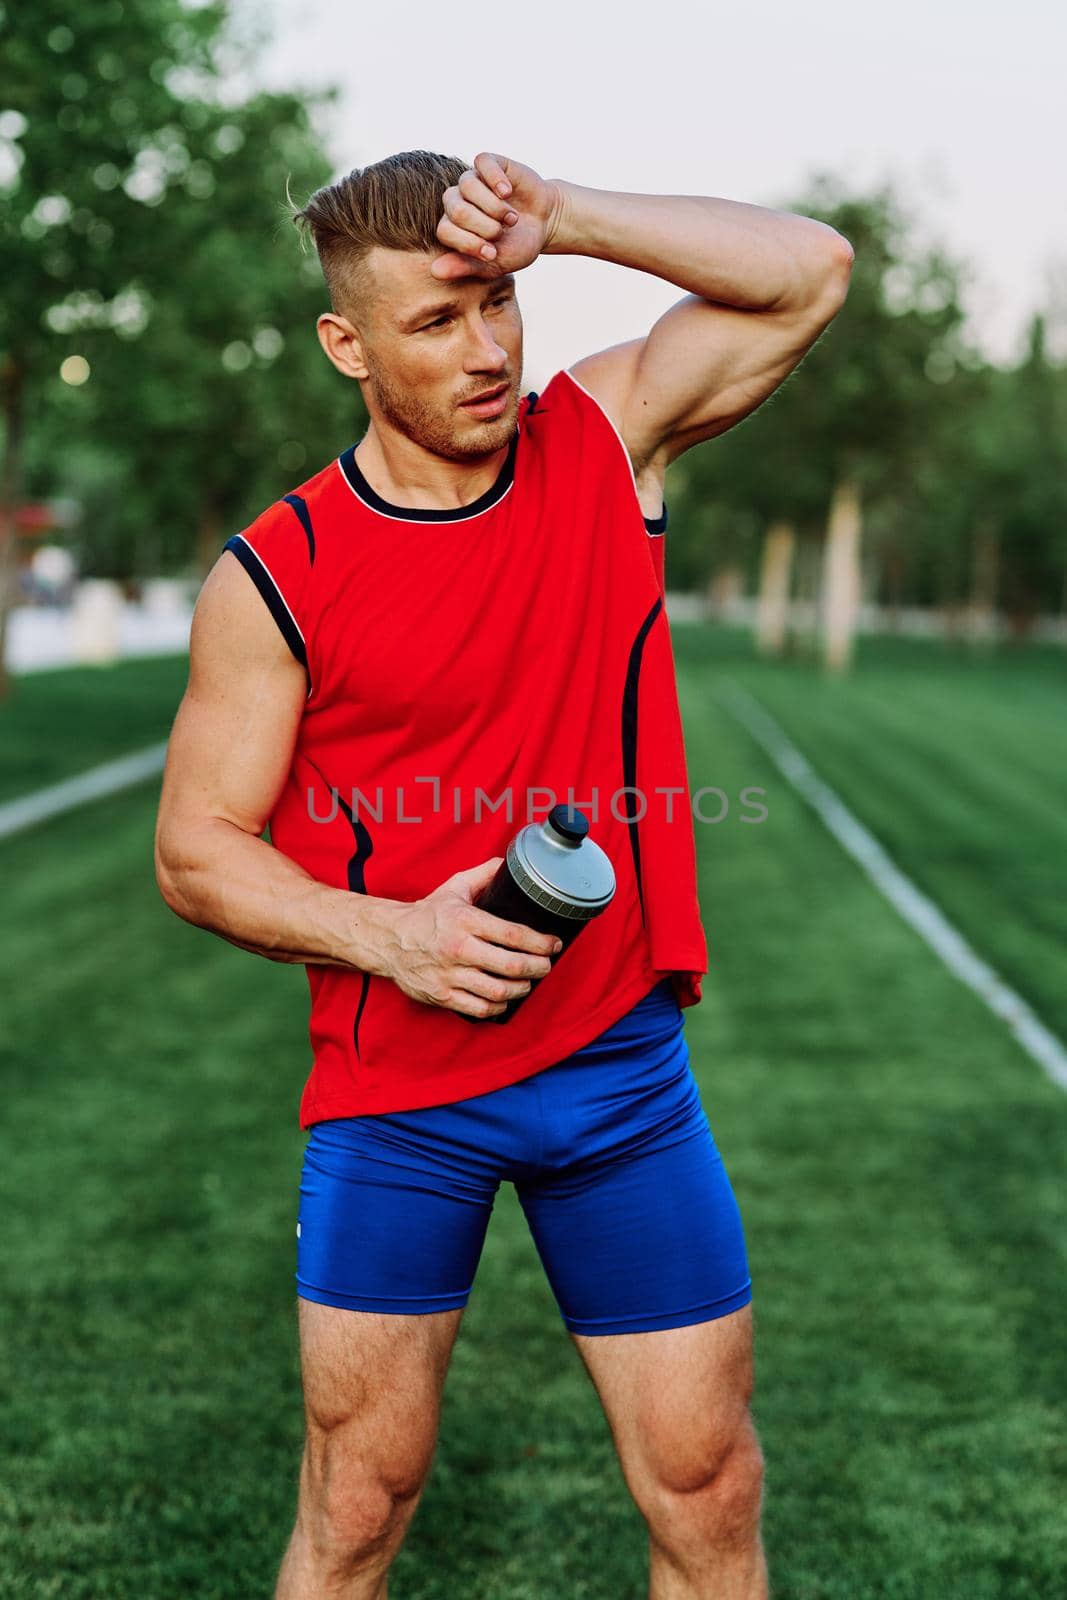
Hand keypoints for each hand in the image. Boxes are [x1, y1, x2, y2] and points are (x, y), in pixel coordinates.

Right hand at [378, 855, 561, 1017]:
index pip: (512, 934)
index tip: (554, 944)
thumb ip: (483, 875)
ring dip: (521, 989)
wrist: (388, 939)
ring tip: (528, 982)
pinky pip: (478, 1008)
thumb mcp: (454, 888)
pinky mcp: (441, 995)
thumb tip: (509, 864)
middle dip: (538, 968)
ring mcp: (449, 975)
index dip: (540, 942)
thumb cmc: (426, 915)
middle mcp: (458, 948)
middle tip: (547, 966)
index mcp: (464, 920)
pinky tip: (504, 999)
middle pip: (511, 965)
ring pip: (497, 990)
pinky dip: (497, 1007)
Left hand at [431, 152, 565, 281]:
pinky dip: (495, 179)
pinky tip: (508, 192)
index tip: (493, 253)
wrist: (544, 224)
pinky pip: (482, 162)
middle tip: (502, 233)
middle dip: (485, 227)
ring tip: (511, 219)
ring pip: (468, 186)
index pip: (445, 231)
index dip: (469, 244)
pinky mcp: (489, 164)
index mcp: (452, 227)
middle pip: (457, 210)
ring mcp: (472, 180)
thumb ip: (465, 267)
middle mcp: (457, 201)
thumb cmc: (516, 246)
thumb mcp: (493, 264)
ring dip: (494, 207)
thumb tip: (435, 272)